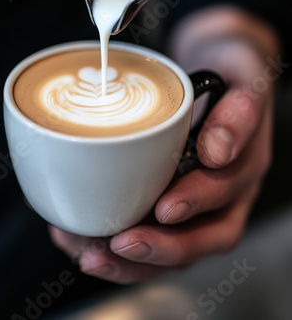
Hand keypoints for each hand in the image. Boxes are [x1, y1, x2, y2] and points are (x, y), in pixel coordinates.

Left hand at [48, 6, 278, 283]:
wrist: (220, 68)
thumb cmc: (231, 71)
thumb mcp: (244, 76)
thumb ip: (238, 110)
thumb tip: (217, 150)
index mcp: (245, 161)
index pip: (227, 193)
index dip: (196, 203)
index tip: (164, 207)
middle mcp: (226, 190)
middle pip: (204, 236)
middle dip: (161, 247)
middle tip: (121, 242)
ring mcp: (201, 201)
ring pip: (177, 248)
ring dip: (135, 260)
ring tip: (92, 255)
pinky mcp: (173, 201)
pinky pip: (152, 234)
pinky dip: (119, 248)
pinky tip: (83, 240)